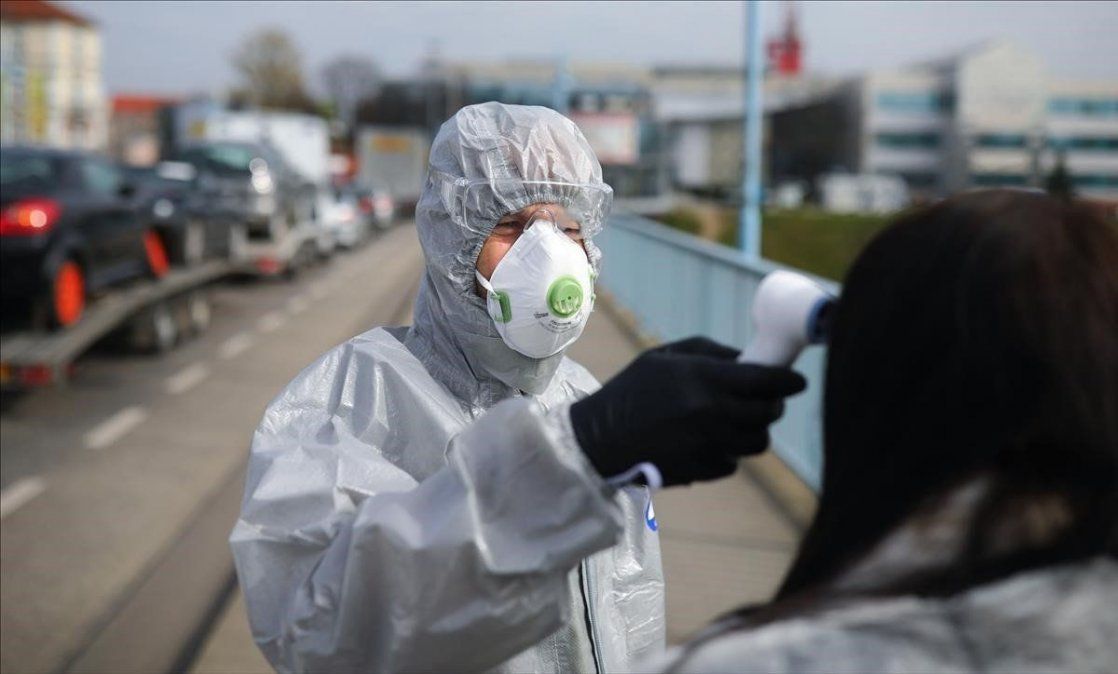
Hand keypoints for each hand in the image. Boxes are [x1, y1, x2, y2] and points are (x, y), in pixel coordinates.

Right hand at [569, 337, 805, 486]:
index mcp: (702, 378)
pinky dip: (729, 451)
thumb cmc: (631, 390)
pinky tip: (708, 440)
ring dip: (754, 430)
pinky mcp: (702, 470)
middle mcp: (711, 412)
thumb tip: (751, 362)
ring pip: (758, 441)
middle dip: (773, 404)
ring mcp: (708, 445)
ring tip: (736, 421)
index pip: (766, 380)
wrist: (599, 439)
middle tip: (766, 398)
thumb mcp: (665, 357)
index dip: (789, 380)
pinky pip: (734, 462)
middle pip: (769, 412)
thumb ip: (711, 354)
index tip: (798, 380)